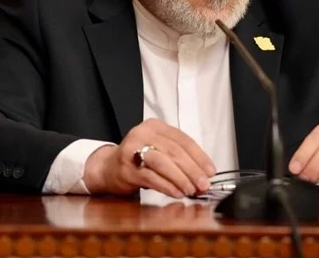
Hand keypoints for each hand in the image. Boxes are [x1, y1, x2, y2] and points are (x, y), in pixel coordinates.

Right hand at [83, 118, 215, 197]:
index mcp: (155, 126)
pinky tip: (176, 193)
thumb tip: (204, 173)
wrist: (107, 168)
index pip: (183, 140)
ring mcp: (133, 150)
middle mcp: (143, 133)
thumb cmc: (138, 159)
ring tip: (191, 190)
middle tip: (203, 184)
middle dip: (193, 170)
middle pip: (175, 151)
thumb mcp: (158, 149)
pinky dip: (167, 186)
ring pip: (163, 163)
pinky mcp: (127, 168)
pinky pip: (151, 177)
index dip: (199, 156)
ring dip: (181, 178)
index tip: (210, 171)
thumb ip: (178, 156)